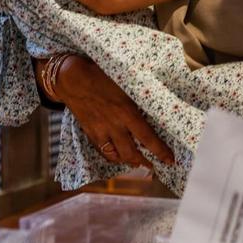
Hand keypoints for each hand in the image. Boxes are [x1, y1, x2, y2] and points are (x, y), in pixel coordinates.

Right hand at [46, 55, 174, 166]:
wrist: (72, 78)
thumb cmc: (101, 76)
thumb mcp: (125, 84)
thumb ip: (139, 98)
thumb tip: (157, 105)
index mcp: (126, 111)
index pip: (147, 137)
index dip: (160, 151)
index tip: (170, 160)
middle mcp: (114, 125)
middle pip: (132, 153)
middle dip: (145, 162)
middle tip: (155, 166)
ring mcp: (100, 131)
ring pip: (117, 156)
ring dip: (130, 161)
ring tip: (139, 163)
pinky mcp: (90, 133)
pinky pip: (103, 152)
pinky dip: (113, 157)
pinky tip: (120, 156)